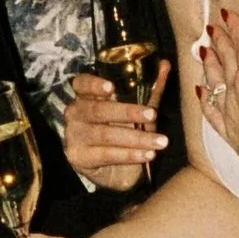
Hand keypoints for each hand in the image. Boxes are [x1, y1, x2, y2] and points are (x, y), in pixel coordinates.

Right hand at [63, 66, 169, 191]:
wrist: (117, 172)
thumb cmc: (124, 133)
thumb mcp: (138, 111)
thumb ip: (149, 90)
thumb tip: (164, 65)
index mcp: (85, 96)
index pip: (81, 83)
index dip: (94, 84)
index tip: (112, 87)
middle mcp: (75, 113)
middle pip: (97, 109)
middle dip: (127, 112)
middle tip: (151, 114)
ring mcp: (74, 136)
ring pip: (105, 134)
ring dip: (137, 138)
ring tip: (160, 141)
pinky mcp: (78, 157)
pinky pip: (107, 154)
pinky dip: (130, 155)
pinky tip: (148, 154)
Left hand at [198, 0, 238, 186]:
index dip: (236, 26)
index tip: (227, 13)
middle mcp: (236, 90)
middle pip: (225, 60)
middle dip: (219, 42)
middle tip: (212, 29)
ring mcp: (230, 112)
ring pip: (214, 82)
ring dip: (208, 65)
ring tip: (202, 52)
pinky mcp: (230, 133)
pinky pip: (211, 111)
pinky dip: (204, 99)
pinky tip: (199, 92)